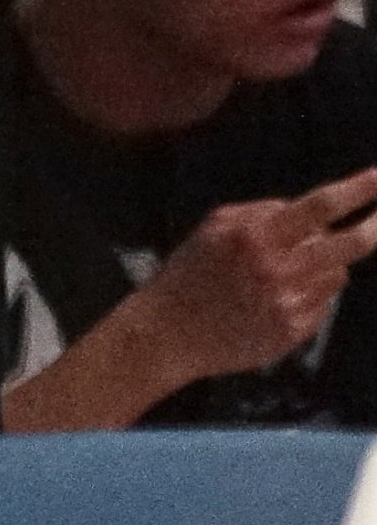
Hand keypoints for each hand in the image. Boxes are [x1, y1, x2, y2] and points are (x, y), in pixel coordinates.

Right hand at [133, 169, 376, 383]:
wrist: (168, 334)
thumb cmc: (189, 273)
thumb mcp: (213, 228)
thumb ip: (261, 212)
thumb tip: (310, 213)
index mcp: (253, 237)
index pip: (318, 207)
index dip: (356, 189)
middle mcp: (277, 269)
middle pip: (349, 244)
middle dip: (375, 226)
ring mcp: (289, 303)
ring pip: (338, 272)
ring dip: (326, 263)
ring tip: (288, 271)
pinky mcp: (294, 332)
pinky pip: (324, 302)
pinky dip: (310, 294)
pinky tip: (275, 299)